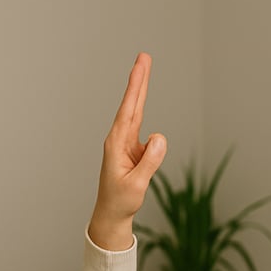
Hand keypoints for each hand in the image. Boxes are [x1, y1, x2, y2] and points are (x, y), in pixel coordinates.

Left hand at [87, 52, 166, 250]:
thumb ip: (149, 161)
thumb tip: (159, 136)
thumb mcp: (137, 184)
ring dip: (141, 88)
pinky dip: (142, 104)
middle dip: (138, 79)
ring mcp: (125, 143)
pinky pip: (141, 124)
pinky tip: (142, 93)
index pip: (129, 110)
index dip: (136, 88)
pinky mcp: (132, 149)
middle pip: (132, 104)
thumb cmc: (121, 201)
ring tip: (144, 64)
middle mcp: (119, 139)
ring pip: (136, 110)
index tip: (140, 67)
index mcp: (117, 144)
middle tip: (144, 56)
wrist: (111, 214)